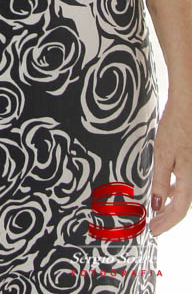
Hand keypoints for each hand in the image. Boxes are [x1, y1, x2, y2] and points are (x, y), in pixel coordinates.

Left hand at [150, 95, 191, 234]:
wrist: (187, 108)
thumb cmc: (175, 128)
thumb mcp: (162, 155)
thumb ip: (160, 181)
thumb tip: (156, 205)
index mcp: (189, 179)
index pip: (179, 210)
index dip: (166, 223)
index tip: (153, 231)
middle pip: (183, 206)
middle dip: (167, 218)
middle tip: (153, 226)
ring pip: (184, 196)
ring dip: (170, 206)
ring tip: (156, 213)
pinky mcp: (191, 165)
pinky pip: (185, 185)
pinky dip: (173, 192)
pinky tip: (164, 192)